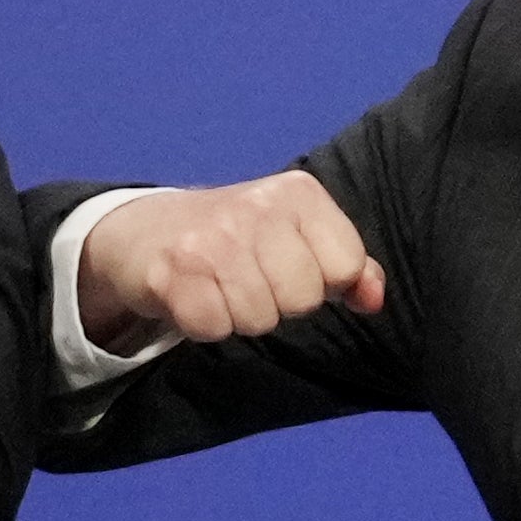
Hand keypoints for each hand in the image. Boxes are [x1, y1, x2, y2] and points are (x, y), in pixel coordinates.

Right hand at [75, 171, 385, 349]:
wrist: (147, 231)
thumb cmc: (237, 239)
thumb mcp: (299, 237)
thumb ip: (347, 266)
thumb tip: (373, 298)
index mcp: (299, 193)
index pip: (345, 267)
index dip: (321, 283)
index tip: (290, 267)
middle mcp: (257, 206)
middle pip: (303, 300)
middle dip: (279, 303)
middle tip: (249, 280)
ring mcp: (211, 238)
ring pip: (259, 319)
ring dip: (240, 316)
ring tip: (221, 287)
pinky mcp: (172, 272)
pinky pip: (214, 327)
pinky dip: (204, 325)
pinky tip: (195, 298)